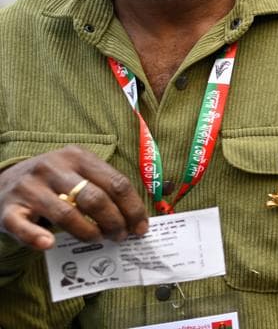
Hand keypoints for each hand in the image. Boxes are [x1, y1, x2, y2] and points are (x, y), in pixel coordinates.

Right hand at [0, 146, 147, 249]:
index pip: (116, 183)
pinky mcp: (8, 209)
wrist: (1, 183)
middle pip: (95, 198)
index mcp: (77, 156)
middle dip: (114, 222)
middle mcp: (53, 168)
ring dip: (88, 232)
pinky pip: (24, 226)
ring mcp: (29, 188)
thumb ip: (102, 187)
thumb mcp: (76, 173)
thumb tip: (135, 217)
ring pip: (66, 214)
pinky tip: (49, 244)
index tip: (141, 227)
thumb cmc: (52, 183)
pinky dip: (37, 237)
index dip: (133, 208)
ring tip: (98, 239)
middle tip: (120, 237)